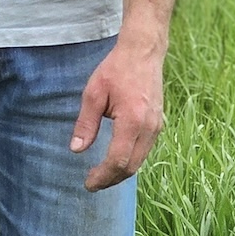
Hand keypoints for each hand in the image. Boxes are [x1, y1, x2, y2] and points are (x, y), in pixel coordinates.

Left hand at [69, 42, 164, 190]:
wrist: (143, 52)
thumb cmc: (116, 69)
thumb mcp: (94, 93)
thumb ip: (86, 123)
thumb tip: (76, 150)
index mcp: (132, 121)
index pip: (118, 161)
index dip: (102, 176)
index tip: (87, 183)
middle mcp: (149, 128)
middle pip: (131, 167)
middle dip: (110, 179)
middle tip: (91, 183)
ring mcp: (156, 127)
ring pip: (140, 161)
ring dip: (121, 172)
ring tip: (100, 175)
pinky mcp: (158, 124)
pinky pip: (144, 151)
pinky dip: (130, 161)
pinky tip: (115, 159)